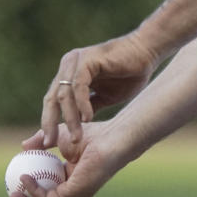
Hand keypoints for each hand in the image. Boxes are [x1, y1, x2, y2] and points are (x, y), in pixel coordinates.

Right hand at [10, 122, 111, 196]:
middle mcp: (74, 193)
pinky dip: (35, 191)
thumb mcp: (58, 135)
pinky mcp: (75, 195)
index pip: (49, 195)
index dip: (31, 196)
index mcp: (71, 181)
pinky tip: (25, 179)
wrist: (108, 138)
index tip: (14, 189)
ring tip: (13, 194)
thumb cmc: (90, 134)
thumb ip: (41, 141)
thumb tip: (23, 147)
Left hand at [40, 32, 159, 154]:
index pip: (52, 101)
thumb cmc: (129, 74)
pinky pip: (79, 85)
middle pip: (51, 99)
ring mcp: (76, 61)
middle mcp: (68, 66)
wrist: (147, 52)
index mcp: (69, 74)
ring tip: (77, 138)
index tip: (49, 144)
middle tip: (51, 144)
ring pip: (64, 95)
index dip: (48, 122)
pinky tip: (88, 119)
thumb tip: (76, 125)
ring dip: (70, 119)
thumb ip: (89, 107)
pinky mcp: (87, 59)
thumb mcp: (105, 97)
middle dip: (50, 123)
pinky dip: (82, 104)